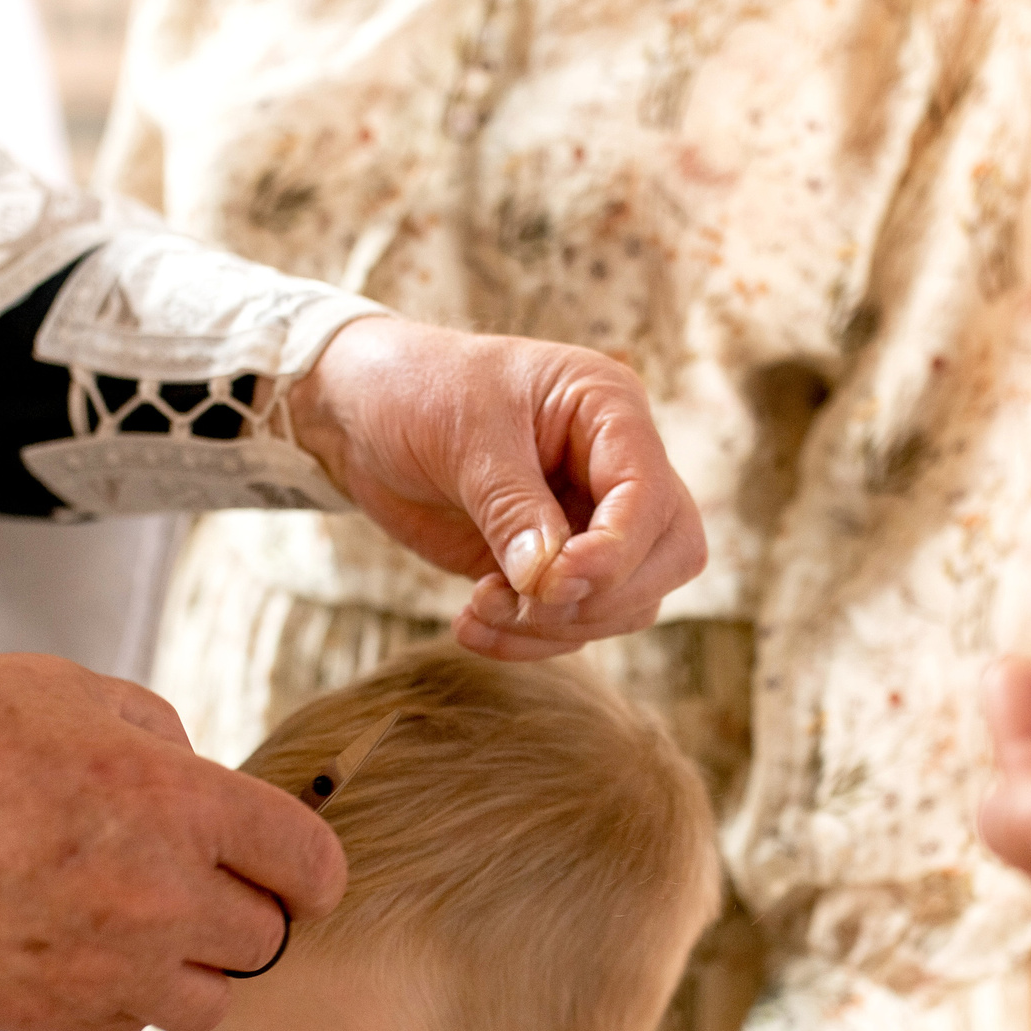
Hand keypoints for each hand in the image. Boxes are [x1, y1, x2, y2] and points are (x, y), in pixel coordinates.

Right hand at [0, 656, 344, 1030]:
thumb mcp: (71, 692)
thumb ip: (163, 740)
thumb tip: (204, 781)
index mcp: (178, 803)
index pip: (309, 862)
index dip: (312, 868)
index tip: (300, 870)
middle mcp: (161, 896)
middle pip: (269, 941)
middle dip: (251, 912)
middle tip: (208, 884)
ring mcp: (110, 968)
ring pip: (211, 1000)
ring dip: (194, 966)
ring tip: (143, 921)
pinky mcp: (54, 1017)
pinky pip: (131, 1022)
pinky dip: (126, 993)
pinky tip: (80, 943)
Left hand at [288, 317, 706, 659]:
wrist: (362, 413)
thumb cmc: (418, 391)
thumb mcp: (464, 437)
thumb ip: (512, 508)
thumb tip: (549, 581)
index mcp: (609, 410)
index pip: (653, 498)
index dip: (615, 553)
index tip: (552, 583)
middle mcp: (615, 467)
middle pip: (669, 556)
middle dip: (600, 597)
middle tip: (523, 600)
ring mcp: (590, 520)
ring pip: (627, 602)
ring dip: (557, 626)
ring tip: (478, 607)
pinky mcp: (555, 566)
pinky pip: (573, 622)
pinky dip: (529, 638)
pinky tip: (472, 626)